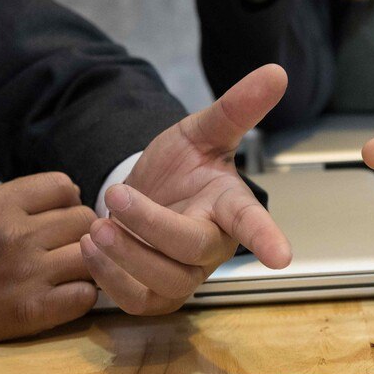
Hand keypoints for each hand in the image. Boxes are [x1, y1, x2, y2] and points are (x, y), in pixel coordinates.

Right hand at [0, 173, 96, 347]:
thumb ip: (17, 201)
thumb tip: (72, 191)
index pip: (62, 186)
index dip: (68, 201)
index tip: (61, 216)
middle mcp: (13, 235)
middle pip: (84, 220)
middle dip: (82, 232)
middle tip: (66, 248)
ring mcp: (26, 274)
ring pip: (91, 256)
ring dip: (87, 264)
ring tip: (68, 272)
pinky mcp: (33, 311)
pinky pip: (85, 295)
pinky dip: (81, 296)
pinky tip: (64, 296)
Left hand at [81, 64, 292, 314]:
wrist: (146, 194)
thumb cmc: (182, 168)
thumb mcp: (202, 131)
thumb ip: (237, 107)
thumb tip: (275, 72)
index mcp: (231, 208)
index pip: (252, 224)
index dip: (266, 239)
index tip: (281, 258)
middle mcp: (212, 247)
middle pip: (192, 250)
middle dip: (151, 226)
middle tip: (116, 196)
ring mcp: (186, 275)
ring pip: (164, 282)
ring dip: (125, 256)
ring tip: (97, 227)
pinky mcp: (155, 295)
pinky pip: (137, 301)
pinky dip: (108, 278)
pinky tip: (91, 248)